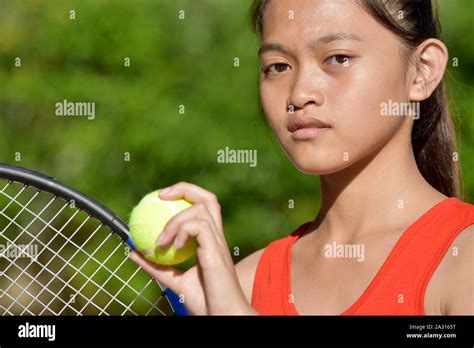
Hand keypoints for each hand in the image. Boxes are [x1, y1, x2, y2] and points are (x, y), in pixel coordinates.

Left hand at [128, 182, 255, 314]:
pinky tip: (173, 246)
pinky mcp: (216, 251)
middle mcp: (216, 237)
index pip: (203, 206)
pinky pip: (198, 226)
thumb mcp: (175, 281)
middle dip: (185, 188)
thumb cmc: (205, 302)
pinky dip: (182, 231)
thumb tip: (134, 252)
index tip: (161, 198)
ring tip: (162, 240)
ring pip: (200, 209)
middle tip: (161, 196)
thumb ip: (157, 266)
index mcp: (210, 241)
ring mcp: (218, 243)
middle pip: (208, 198)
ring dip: (175, 220)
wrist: (220, 315)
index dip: (185, 194)